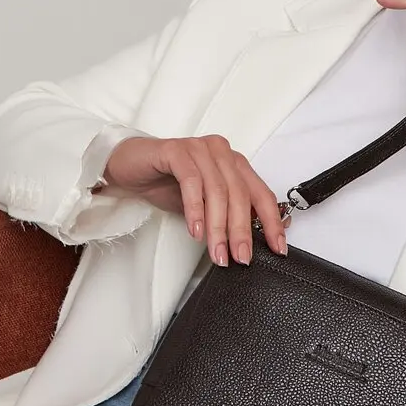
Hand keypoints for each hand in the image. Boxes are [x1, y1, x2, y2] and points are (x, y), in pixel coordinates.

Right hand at [99, 135, 287, 265]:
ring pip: (217, 190)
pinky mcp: (175, 150)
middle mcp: (221, 152)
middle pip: (240, 194)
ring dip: (218, 227)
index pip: (261, 193)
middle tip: (241, 257)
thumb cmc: (167, 185)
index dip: (272, 222)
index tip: (278, 248)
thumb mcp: (205, 205)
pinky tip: (196, 230)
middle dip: (242, 230)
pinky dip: (196, 209)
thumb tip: (252, 241)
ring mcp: (199, 148)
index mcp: (234, 163)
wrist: (128, 169)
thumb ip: (227, 216)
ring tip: (217, 252)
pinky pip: (191, 181)